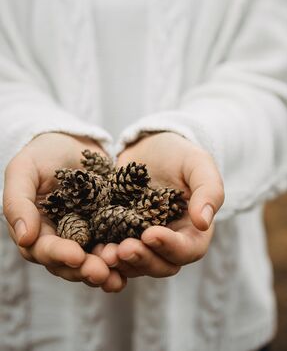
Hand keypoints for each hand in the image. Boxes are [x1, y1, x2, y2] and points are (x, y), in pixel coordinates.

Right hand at [3, 132, 125, 292]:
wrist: (74, 141)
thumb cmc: (43, 153)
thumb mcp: (24, 170)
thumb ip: (18, 202)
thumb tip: (25, 238)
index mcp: (37, 229)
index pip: (44, 249)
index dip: (59, 255)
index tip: (76, 256)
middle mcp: (61, 238)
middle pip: (70, 263)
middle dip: (85, 270)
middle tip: (103, 273)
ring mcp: (87, 234)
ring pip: (93, 259)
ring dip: (106, 270)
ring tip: (119, 277)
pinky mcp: (109, 226)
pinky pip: (115, 243)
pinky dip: (124, 254)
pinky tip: (138, 258)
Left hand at [94, 132, 223, 277]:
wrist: (149, 147)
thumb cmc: (180, 155)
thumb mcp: (198, 164)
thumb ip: (209, 190)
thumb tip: (204, 222)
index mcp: (192, 230)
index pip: (188, 249)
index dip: (170, 247)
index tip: (150, 233)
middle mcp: (169, 242)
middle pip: (160, 265)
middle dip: (142, 260)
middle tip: (123, 249)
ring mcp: (142, 241)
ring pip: (135, 265)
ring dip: (121, 264)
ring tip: (104, 253)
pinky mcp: (119, 235)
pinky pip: (113, 254)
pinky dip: (103, 256)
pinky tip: (91, 250)